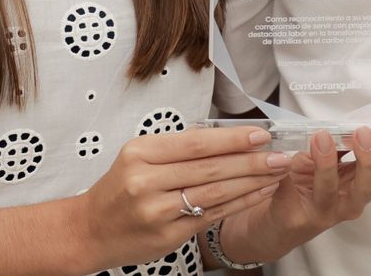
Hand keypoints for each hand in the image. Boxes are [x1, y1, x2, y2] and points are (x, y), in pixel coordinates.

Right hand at [78, 125, 287, 269]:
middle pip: (209, 168)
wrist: (90, 230)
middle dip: (251, 161)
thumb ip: (176, 147)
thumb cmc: (119, 188)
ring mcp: (157, 211)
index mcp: (140, 153)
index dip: (232, 139)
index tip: (261, 134)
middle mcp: (146, 181)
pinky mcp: (168, 236)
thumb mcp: (138, 156)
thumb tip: (224, 134)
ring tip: (276, 172)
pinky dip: (238, 203)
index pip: (195, 143)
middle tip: (280, 154)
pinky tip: (257, 194)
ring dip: (251, 183)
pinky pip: (211, 216)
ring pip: (214, 193)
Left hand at [222, 127, 370, 262]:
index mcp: (358, 181)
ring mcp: (330, 209)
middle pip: (368, 184)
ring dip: (330, 160)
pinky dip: (313, 167)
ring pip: (335, 188)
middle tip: (365, 133)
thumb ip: (341, 142)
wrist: (277, 215)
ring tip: (325, 136)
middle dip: (370, 157)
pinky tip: (313, 146)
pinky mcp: (308, 214)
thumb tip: (358, 120)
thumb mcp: (325, 157)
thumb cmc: (304, 182)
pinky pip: (311, 190)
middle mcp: (349, 199)